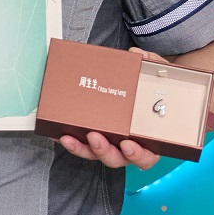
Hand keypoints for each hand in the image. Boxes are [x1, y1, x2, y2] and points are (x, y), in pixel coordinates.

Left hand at [57, 46, 172, 168]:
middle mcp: (129, 146)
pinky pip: (80, 143)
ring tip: (68, 138)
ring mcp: (109, 143)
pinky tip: (57, 132)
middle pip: (117, 159)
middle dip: (104, 151)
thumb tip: (137, 55)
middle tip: (94, 137)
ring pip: (95, 154)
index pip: (147, 157)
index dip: (138, 155)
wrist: (146, 87)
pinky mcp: (92, 137)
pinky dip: (70, 140)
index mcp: (149, 139)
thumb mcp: (157, 76)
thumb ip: (150, 65)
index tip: (128, 145)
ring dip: (81, 148)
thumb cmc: (153, 88)